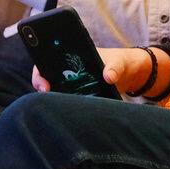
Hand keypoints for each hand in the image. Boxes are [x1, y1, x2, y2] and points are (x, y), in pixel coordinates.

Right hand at [33, 46, 169, 95]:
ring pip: (55, 91)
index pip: (46, 61)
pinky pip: (67, 101)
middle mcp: (68, 70)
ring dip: (54, 98)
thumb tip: (108, 77)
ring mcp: (72, 83)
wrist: (130, 74)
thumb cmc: (120, 62)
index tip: (44, 84)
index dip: (40, 72)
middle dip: (42, 87)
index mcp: (73, 55)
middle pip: (47, 78)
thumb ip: (115, 67)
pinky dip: (66, 105)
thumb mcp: (119, 62)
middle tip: (48, 96)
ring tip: (58, 106)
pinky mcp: (79, 95)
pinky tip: (69, 112)